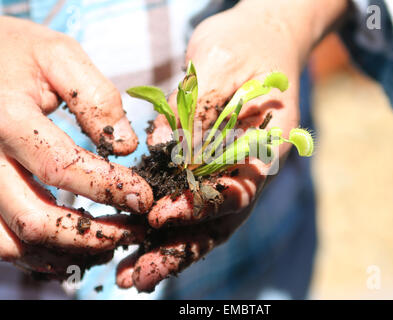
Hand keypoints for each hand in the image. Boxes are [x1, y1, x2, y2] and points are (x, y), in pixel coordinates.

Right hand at [0, 17, 152, 277]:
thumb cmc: (15, 52)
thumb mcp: (58, 56)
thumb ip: (95, 97)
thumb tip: (126, 146)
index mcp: (6, 118)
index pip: (62, 167)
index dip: (110, 188)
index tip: (144, 197)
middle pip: (35, 218)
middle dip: (91, 235)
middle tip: (132, 232)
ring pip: (14, 241)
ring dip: (66, 252)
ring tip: (108, 245)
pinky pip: (0, 240)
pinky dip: (38, 253)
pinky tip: (72, 247)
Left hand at [116, 0, 347, 291]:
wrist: (262, 36)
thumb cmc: (248, 43)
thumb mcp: (223, 65)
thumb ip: (201, 112)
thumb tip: (170, 152)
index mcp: (264, 150)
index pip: (235, 192)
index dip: (200, 208)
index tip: (161, 215)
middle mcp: (248, 170)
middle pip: (217, 222)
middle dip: (178, 250)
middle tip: (137, 275)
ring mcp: (230, 171)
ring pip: (202, 221)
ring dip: (167, 249)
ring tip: (130, 275)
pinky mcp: (209, 166)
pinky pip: (189, 201)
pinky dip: (165, 225)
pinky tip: (136, 242)